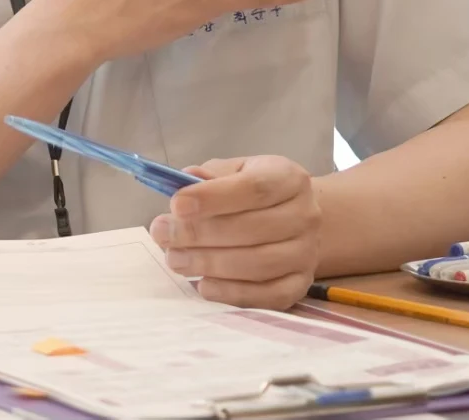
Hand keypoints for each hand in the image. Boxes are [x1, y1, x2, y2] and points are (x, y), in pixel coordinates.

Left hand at [151, 155, 321, 308]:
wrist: (290, 220)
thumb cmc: (251, 192)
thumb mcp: (232, 171)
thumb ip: (209, 175)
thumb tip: (186, 182)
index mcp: (289, 178)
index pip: (254, 188)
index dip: (213, 198)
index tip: (176, 205)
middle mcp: (306, 215)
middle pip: (253, 229)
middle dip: (200, 234)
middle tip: (162, 234)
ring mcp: (306, 253)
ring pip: (259, 264)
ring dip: (210, 264)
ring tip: (174, 258)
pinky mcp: (301, 284)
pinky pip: (269, 295)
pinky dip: (233, 293)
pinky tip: (203, 285)